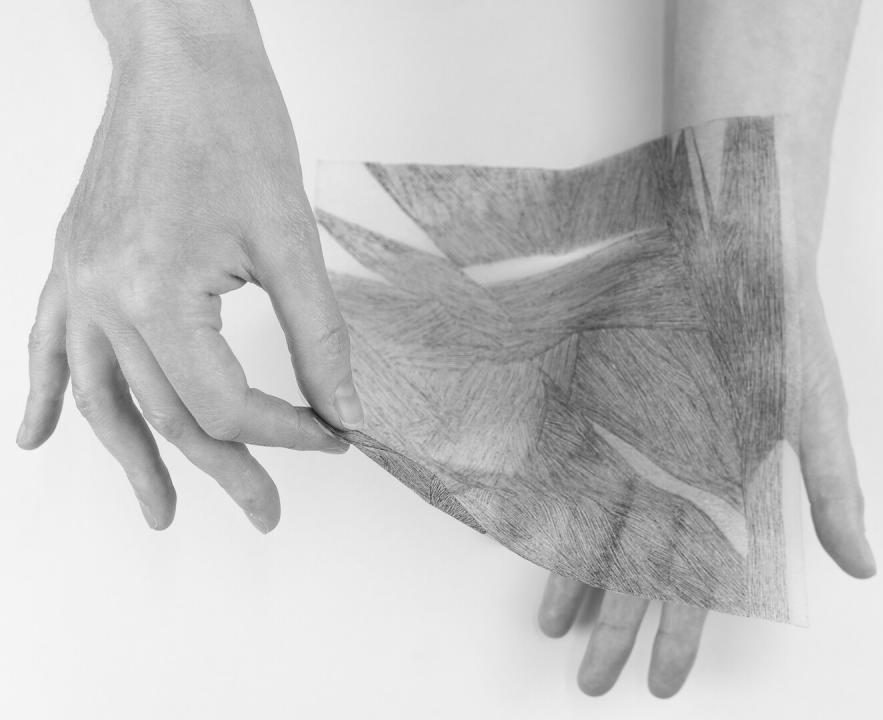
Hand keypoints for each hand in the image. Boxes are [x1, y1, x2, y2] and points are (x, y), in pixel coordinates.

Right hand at [16, 3, 362, 532]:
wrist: (181, 58)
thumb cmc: (236, 129)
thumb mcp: (292, 240)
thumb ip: (318, 337)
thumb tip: (344, 408)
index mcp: (157, 295)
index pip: (225, 401)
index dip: (286, 430)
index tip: (333, 437)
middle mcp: (103, 298)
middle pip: (167, 412)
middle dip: (225, 465)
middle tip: (266, 512)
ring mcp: (78, 281)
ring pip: (103, 396)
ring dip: (131, 459)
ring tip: (159, 512)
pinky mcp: (73, 262)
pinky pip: (47, 344)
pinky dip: (45, 395)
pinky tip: (36, 439)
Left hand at [537, 275, 876, 696]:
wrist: (723, 248)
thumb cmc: (775, 326)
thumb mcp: (815, 407)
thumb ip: (834, 487)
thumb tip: (862, 568)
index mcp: (722, 482)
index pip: (698, 577)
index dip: (678, 631)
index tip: (661, 681)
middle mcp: (670, 471)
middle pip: (638, 566)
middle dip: (616, 625)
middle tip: (592, 683)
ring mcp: (627, 441)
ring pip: (596, 527)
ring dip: (575, 579)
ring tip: (555, 631)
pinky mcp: (593, 406)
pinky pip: (564, 470)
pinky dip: (547, 506)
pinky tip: (528, 545)